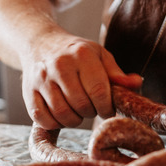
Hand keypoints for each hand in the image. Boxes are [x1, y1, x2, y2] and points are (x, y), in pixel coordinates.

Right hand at [21, 31, 141, 128]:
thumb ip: (117, 74)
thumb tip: (137, 84)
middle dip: (91, 112)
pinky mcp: (28, 92)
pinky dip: (55, 123)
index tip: (108, 109)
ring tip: (78, 111)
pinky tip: (61, 114)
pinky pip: (43, 119)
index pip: (99, 91)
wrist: (40, 42)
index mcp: (82, 55)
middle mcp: (59, 65)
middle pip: (81, 105)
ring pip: (62, 114)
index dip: (107, 107)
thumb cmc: (76, 53)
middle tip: (92, 108)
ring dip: (74, 120)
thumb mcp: (99, 56)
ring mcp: (41, 79)